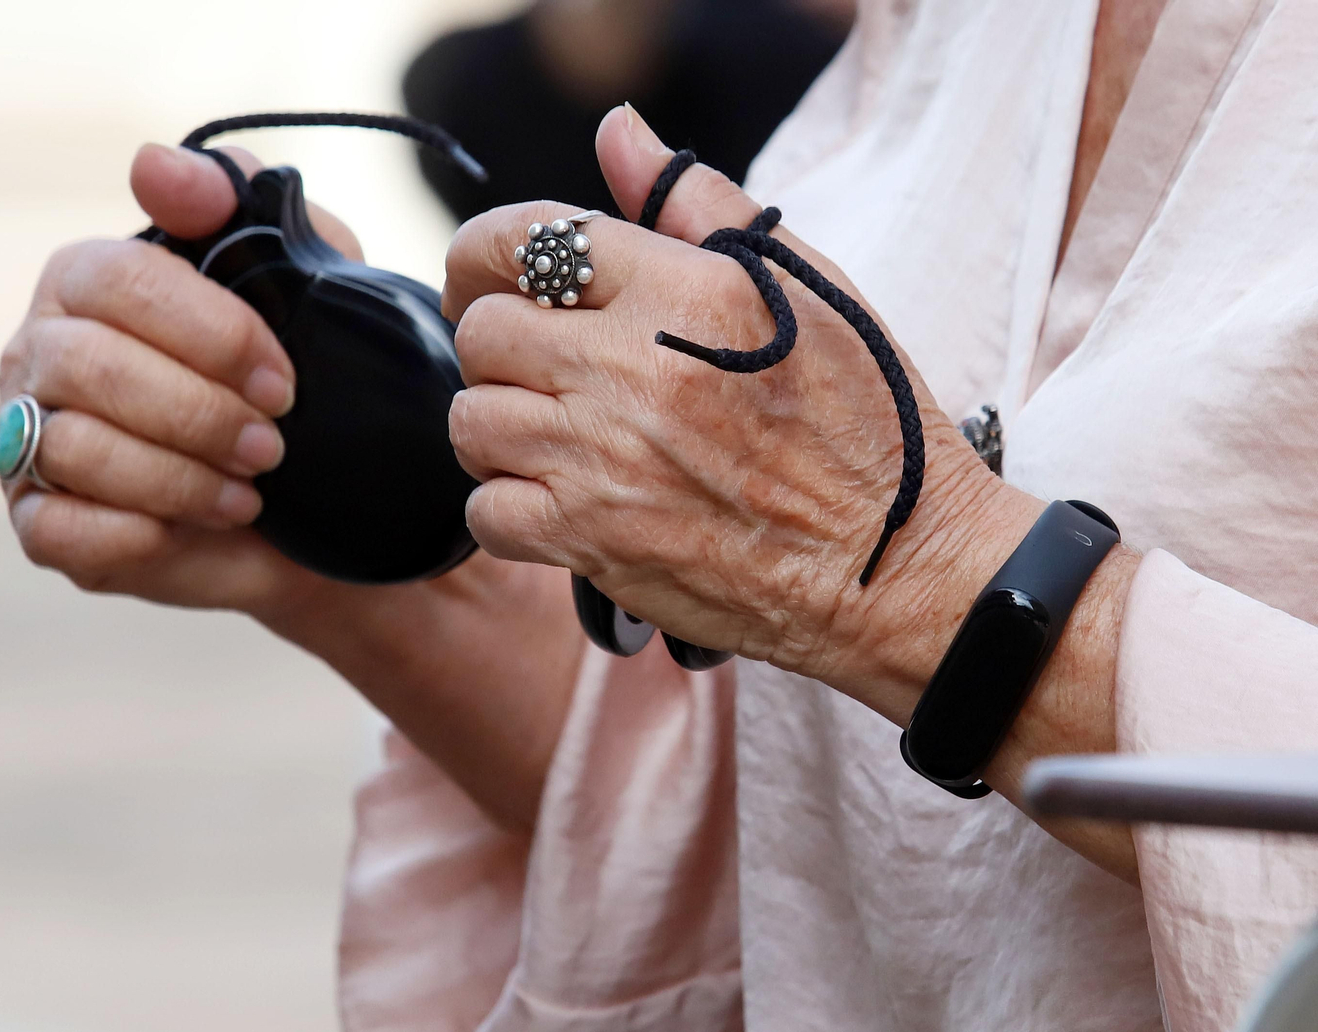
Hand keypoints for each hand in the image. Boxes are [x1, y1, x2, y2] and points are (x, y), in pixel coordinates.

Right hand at [0, 144, 579, 829]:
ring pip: (54, 437)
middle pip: (63, 349)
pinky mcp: (64, 530)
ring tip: (262, 478)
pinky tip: (220, 526)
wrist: (378, 534)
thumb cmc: (366, 413)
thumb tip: (166, 157)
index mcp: (125, 287)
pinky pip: (54, 525)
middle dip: (185, 393)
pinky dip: (139, 526)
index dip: (189, 313)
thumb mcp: (344, 313)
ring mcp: (52, 446)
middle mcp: (66, 358)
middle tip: (280, 434)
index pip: (105, 264)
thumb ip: (273, 228)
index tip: (283, 364)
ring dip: (171, 459)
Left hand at [450, 106, 1144, 880]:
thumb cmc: (864, 422)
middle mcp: (632, 370)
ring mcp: (604, 460)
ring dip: (500, 427)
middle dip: (499, 344)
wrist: (893, 563)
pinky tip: (562, 503)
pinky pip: (486, 512)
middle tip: (534, 365)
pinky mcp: (592, 542)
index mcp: (685, 292)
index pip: (528, 239)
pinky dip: (510, 511)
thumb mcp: (806, 286)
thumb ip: (699, 205)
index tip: (491, 277)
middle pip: (483, 332)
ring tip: (553, 437)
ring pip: (471, 422)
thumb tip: (619, 134)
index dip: (488, 255)